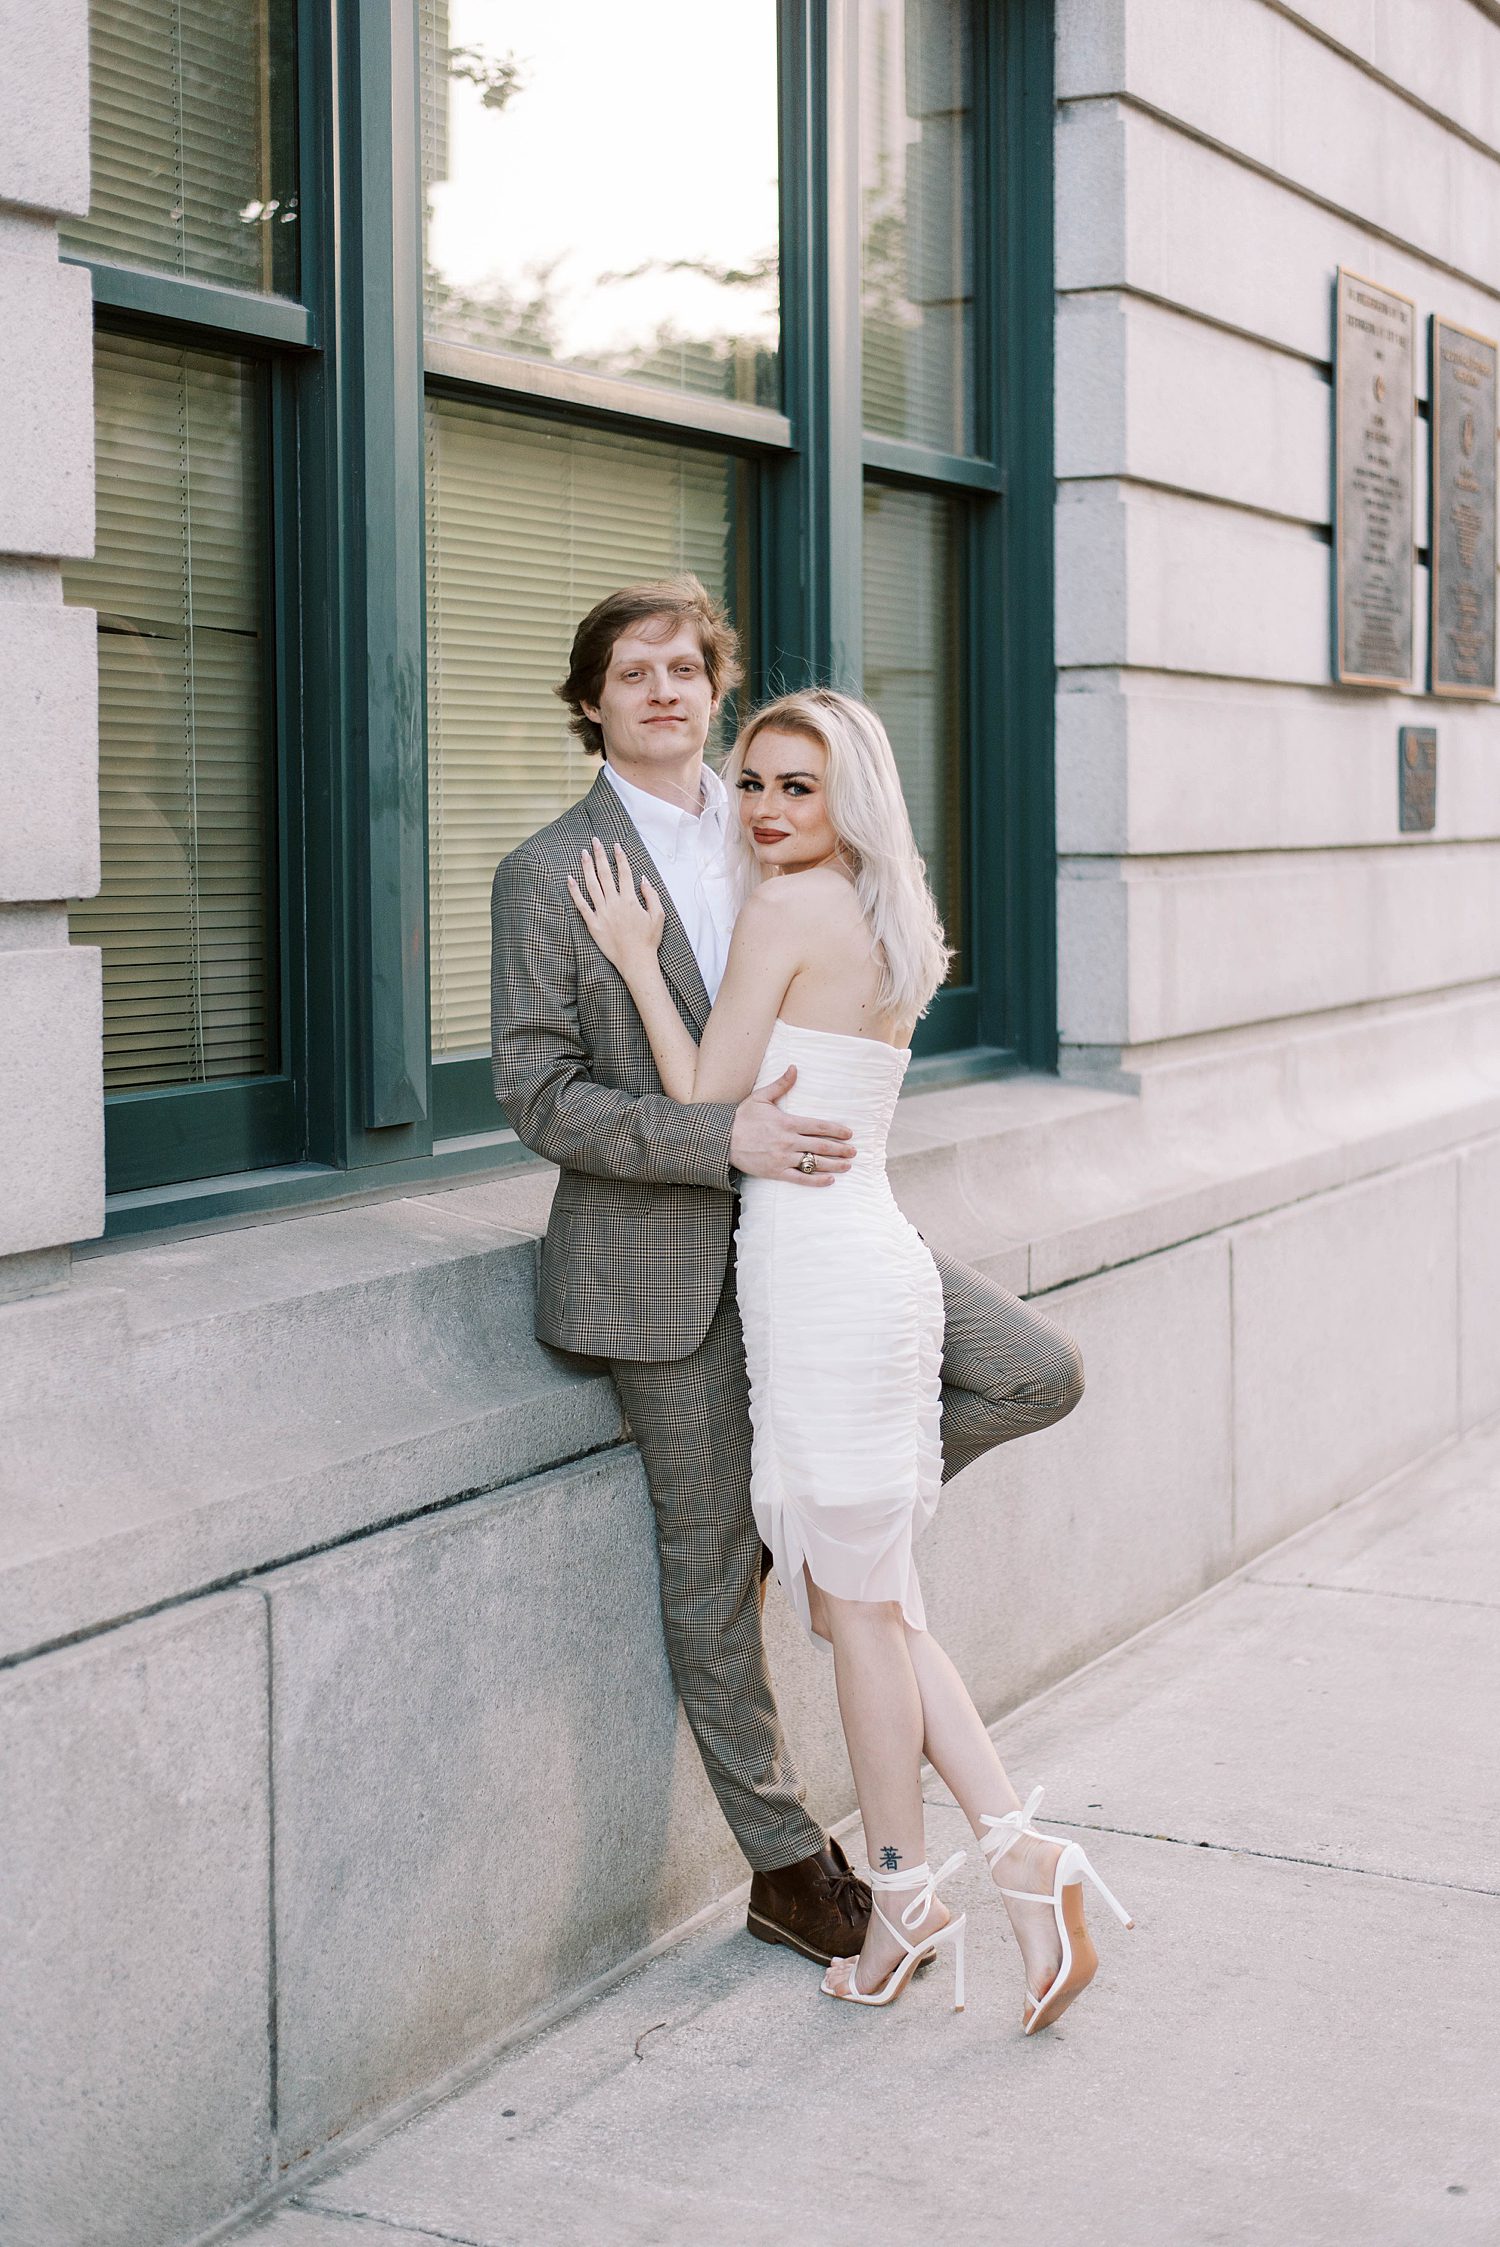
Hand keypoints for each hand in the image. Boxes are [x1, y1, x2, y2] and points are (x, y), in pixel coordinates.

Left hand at [567, 838, 665, 975]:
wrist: (636, 962)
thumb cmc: (648, 940)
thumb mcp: (658, 916)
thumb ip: (651, 895)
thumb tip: (642, 878)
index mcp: (631, 900)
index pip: (624, 873)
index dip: (620, 857)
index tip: (615, 845)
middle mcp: (615, 903)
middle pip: (605, 874)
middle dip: (600, 855)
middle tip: (595, 841)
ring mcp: (602, 913)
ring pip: (592, 885)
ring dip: (586, 868)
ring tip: (583, 853)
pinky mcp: (593, 924)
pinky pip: (581, 905)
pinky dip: (574, 892)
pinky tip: (569, 879)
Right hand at [729, 1064, 855, 1187]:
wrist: (723, 1140)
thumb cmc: (742, 1118)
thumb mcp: (760, 1097)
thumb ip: (780, 1084)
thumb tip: (794, 1068)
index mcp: (787, 1122)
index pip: (818, 1126)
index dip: (836, 1130)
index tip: (849, 1134)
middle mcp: (788, 1141)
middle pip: (821, 1146)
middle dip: (840, 1149)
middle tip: (854, 1151)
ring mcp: (783, 1158)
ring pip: (814, 1163)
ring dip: (834, 1165)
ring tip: (847, 1166)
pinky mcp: (776, 1172)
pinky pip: (800, 1178)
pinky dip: (816, 1180)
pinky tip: (829, 1180)